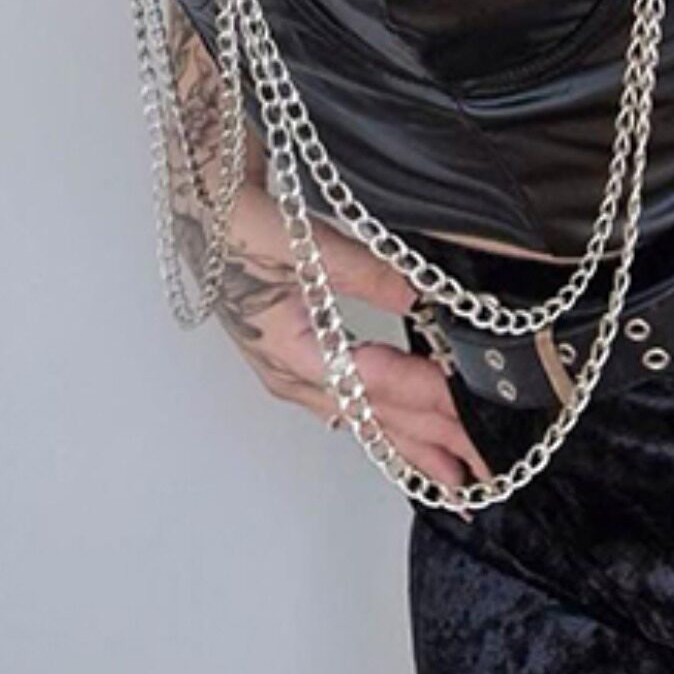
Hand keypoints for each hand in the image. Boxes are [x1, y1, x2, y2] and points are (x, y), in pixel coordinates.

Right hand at [197, 176, 496, 492]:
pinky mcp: (293, 353)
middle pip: (370, 415)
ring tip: (447, 468)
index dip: (424, 401)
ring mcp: (289, 366)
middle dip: (427, 443)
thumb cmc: (228, 217)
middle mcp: (289, 368)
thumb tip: (416, 294)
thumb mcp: (293, 238)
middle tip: (479, 471)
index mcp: (288, 346)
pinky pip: (345, 400)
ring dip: (406, 439)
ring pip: (360, 415)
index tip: (468, 414)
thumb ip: (358, 267)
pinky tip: (393, 430)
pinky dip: (380, 419)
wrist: (194, 202)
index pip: (373, 384)